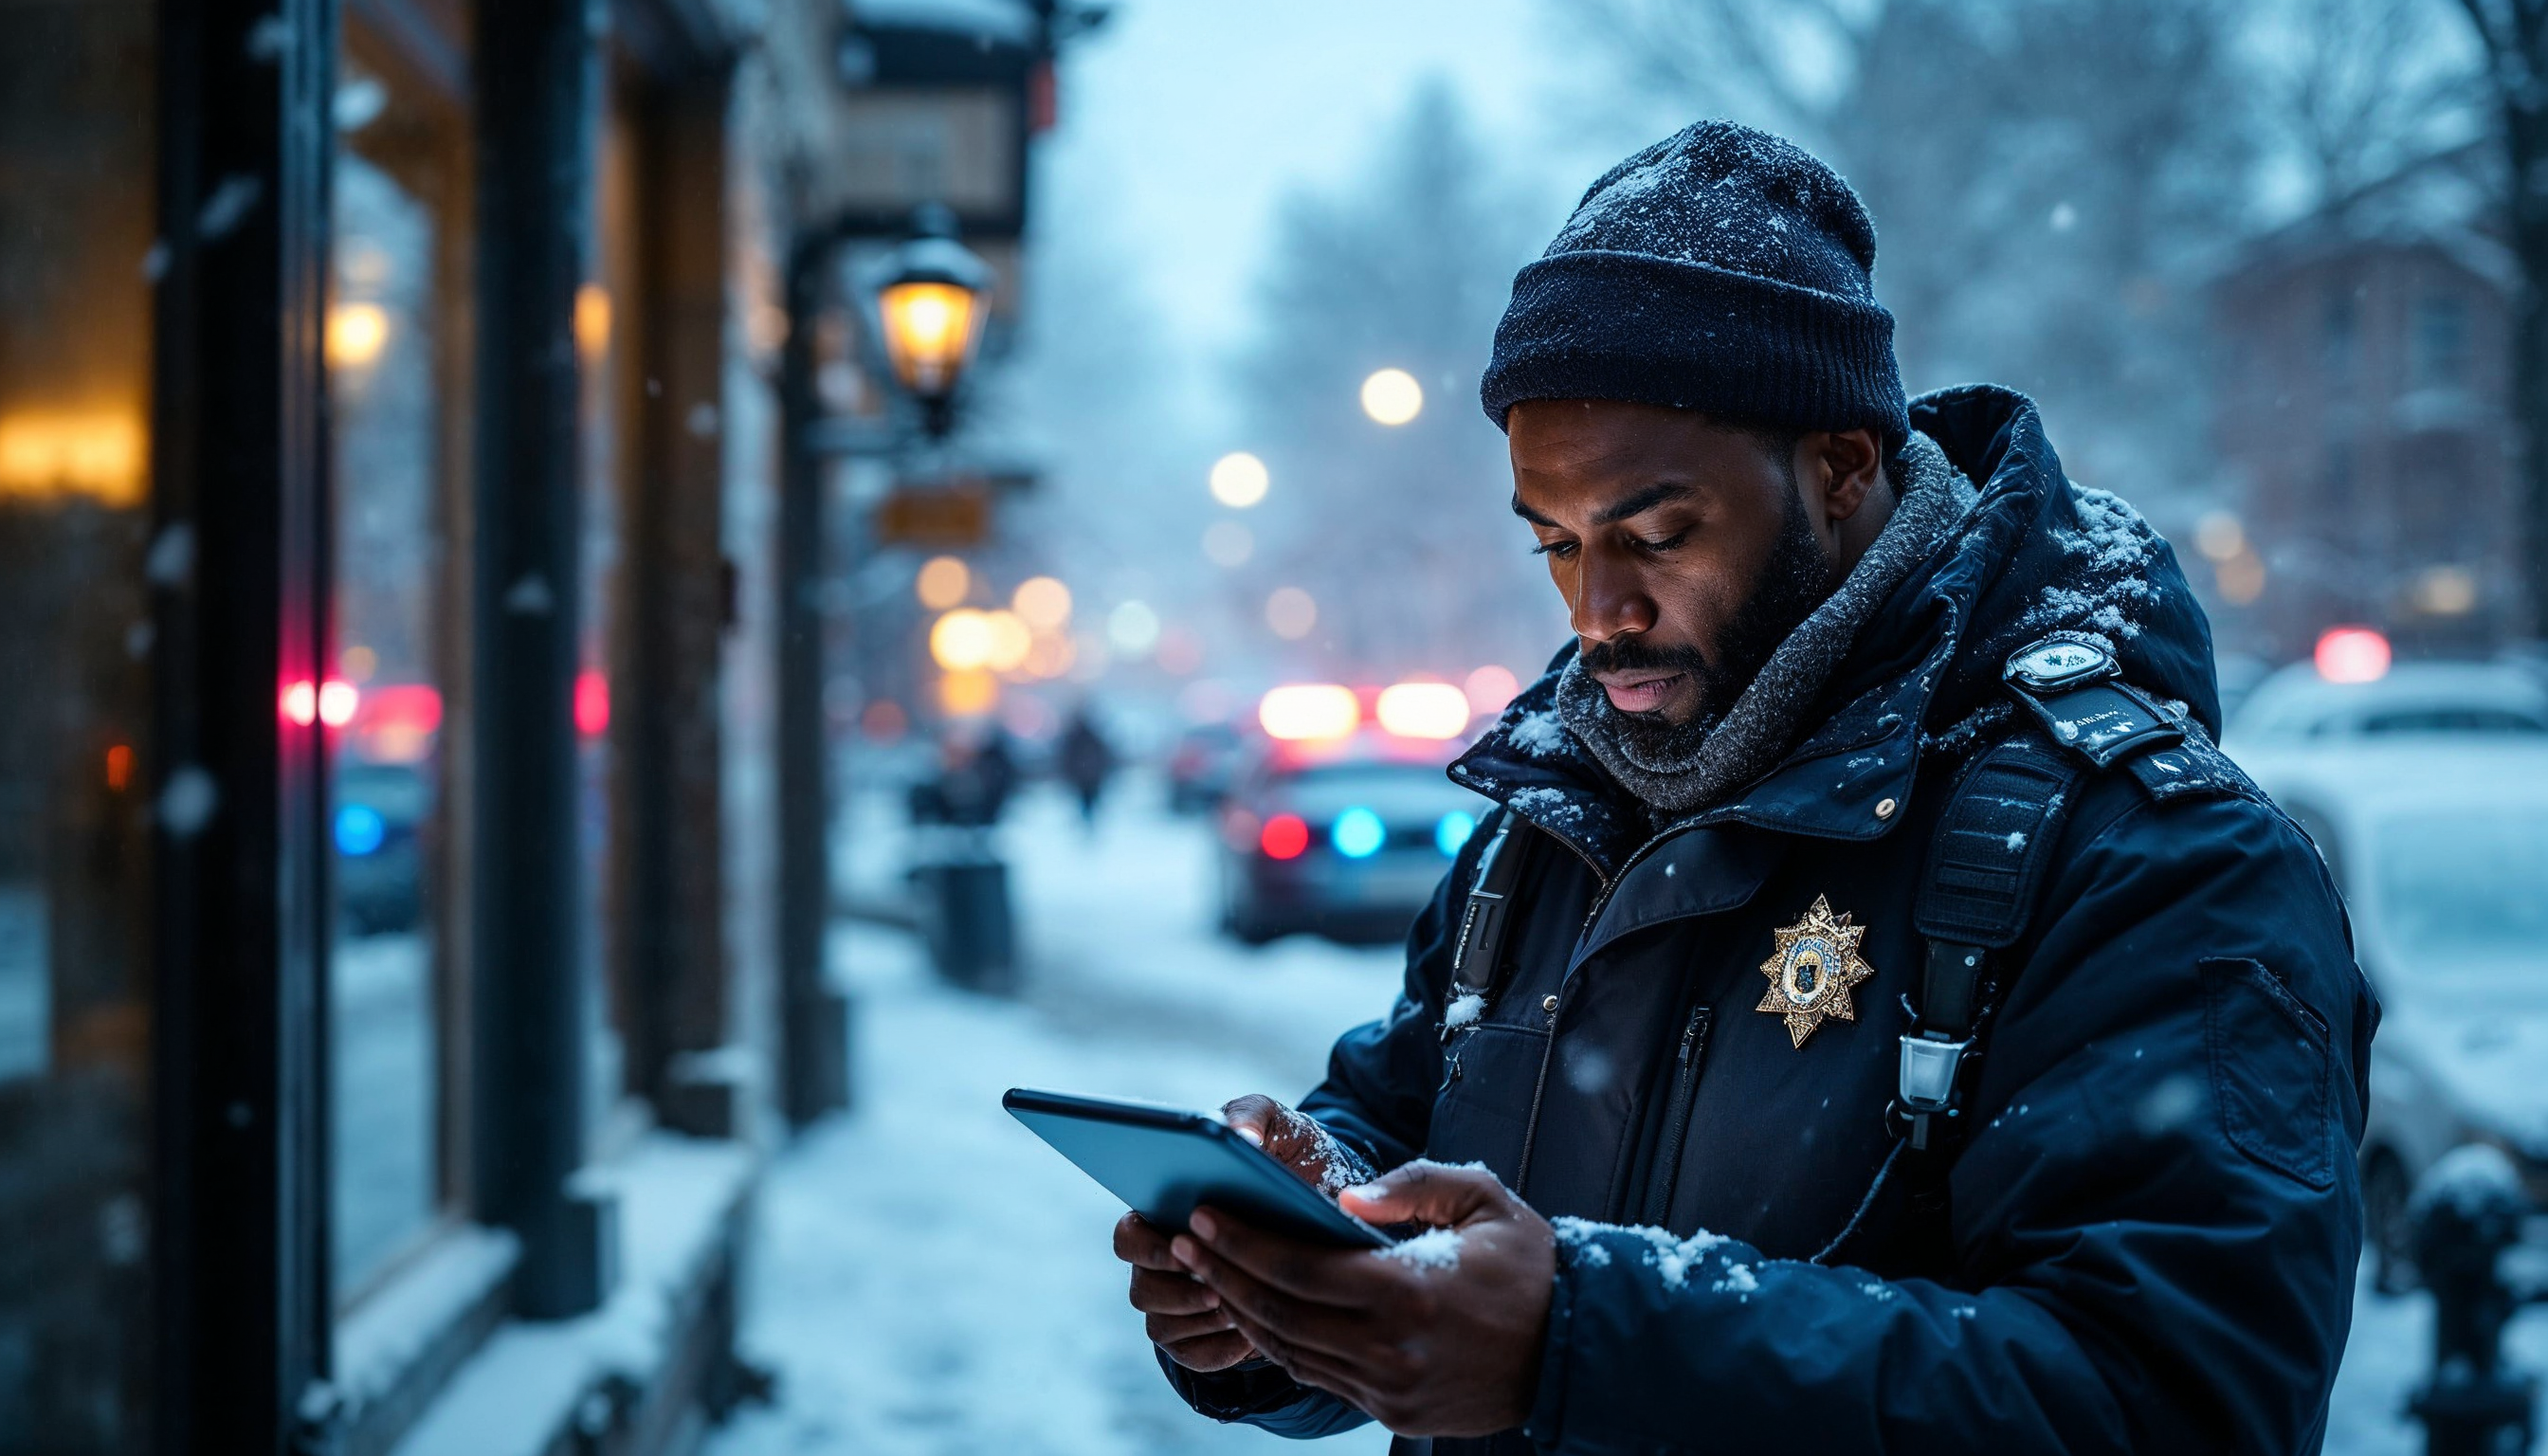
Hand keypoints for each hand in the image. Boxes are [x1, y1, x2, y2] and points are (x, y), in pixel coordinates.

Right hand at [1112, 1095, 1364, 1372]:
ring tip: (1240, 1305)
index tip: (1187, 1239)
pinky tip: (1250, 1332)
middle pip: (1140, 1288)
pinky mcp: (1200, 1338)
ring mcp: (1176, 1302)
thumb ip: (1251, 1116)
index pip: (1127, 1234)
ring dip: (1199, 1317)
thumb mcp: (1274, 1127)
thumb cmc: (1284, 1159)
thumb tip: (1240, 1140)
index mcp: (1162, 1211)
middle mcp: (1160, 1261)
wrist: (1323, 1206)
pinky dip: (1219, 1348)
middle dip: (1174, 1288)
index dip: (1148, 1245)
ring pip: (1162, 1324)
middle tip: (1214, 1281)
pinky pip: (1193, 1355)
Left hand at [1172, 1160, 1555, 1437]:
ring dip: (1243, 1311)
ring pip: (1292, 1352)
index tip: (1200, 1215)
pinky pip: (1321, 1378)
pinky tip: (1260, 1310)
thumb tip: (1341, 1202)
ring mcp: (1392, 1390)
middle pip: (1280, 1313)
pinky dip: (1283, 1344)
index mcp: (1410, 1291)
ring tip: (1210, 1272)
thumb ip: (1411, 1186)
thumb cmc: (1527, 1263)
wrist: (1577, 1347)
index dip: (1241, 1243)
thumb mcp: (1482, 1199)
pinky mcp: (1396, 1414)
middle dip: (1224, 1273)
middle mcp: (1393, 1350)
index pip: (1298, 1270)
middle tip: (1183, 1239)